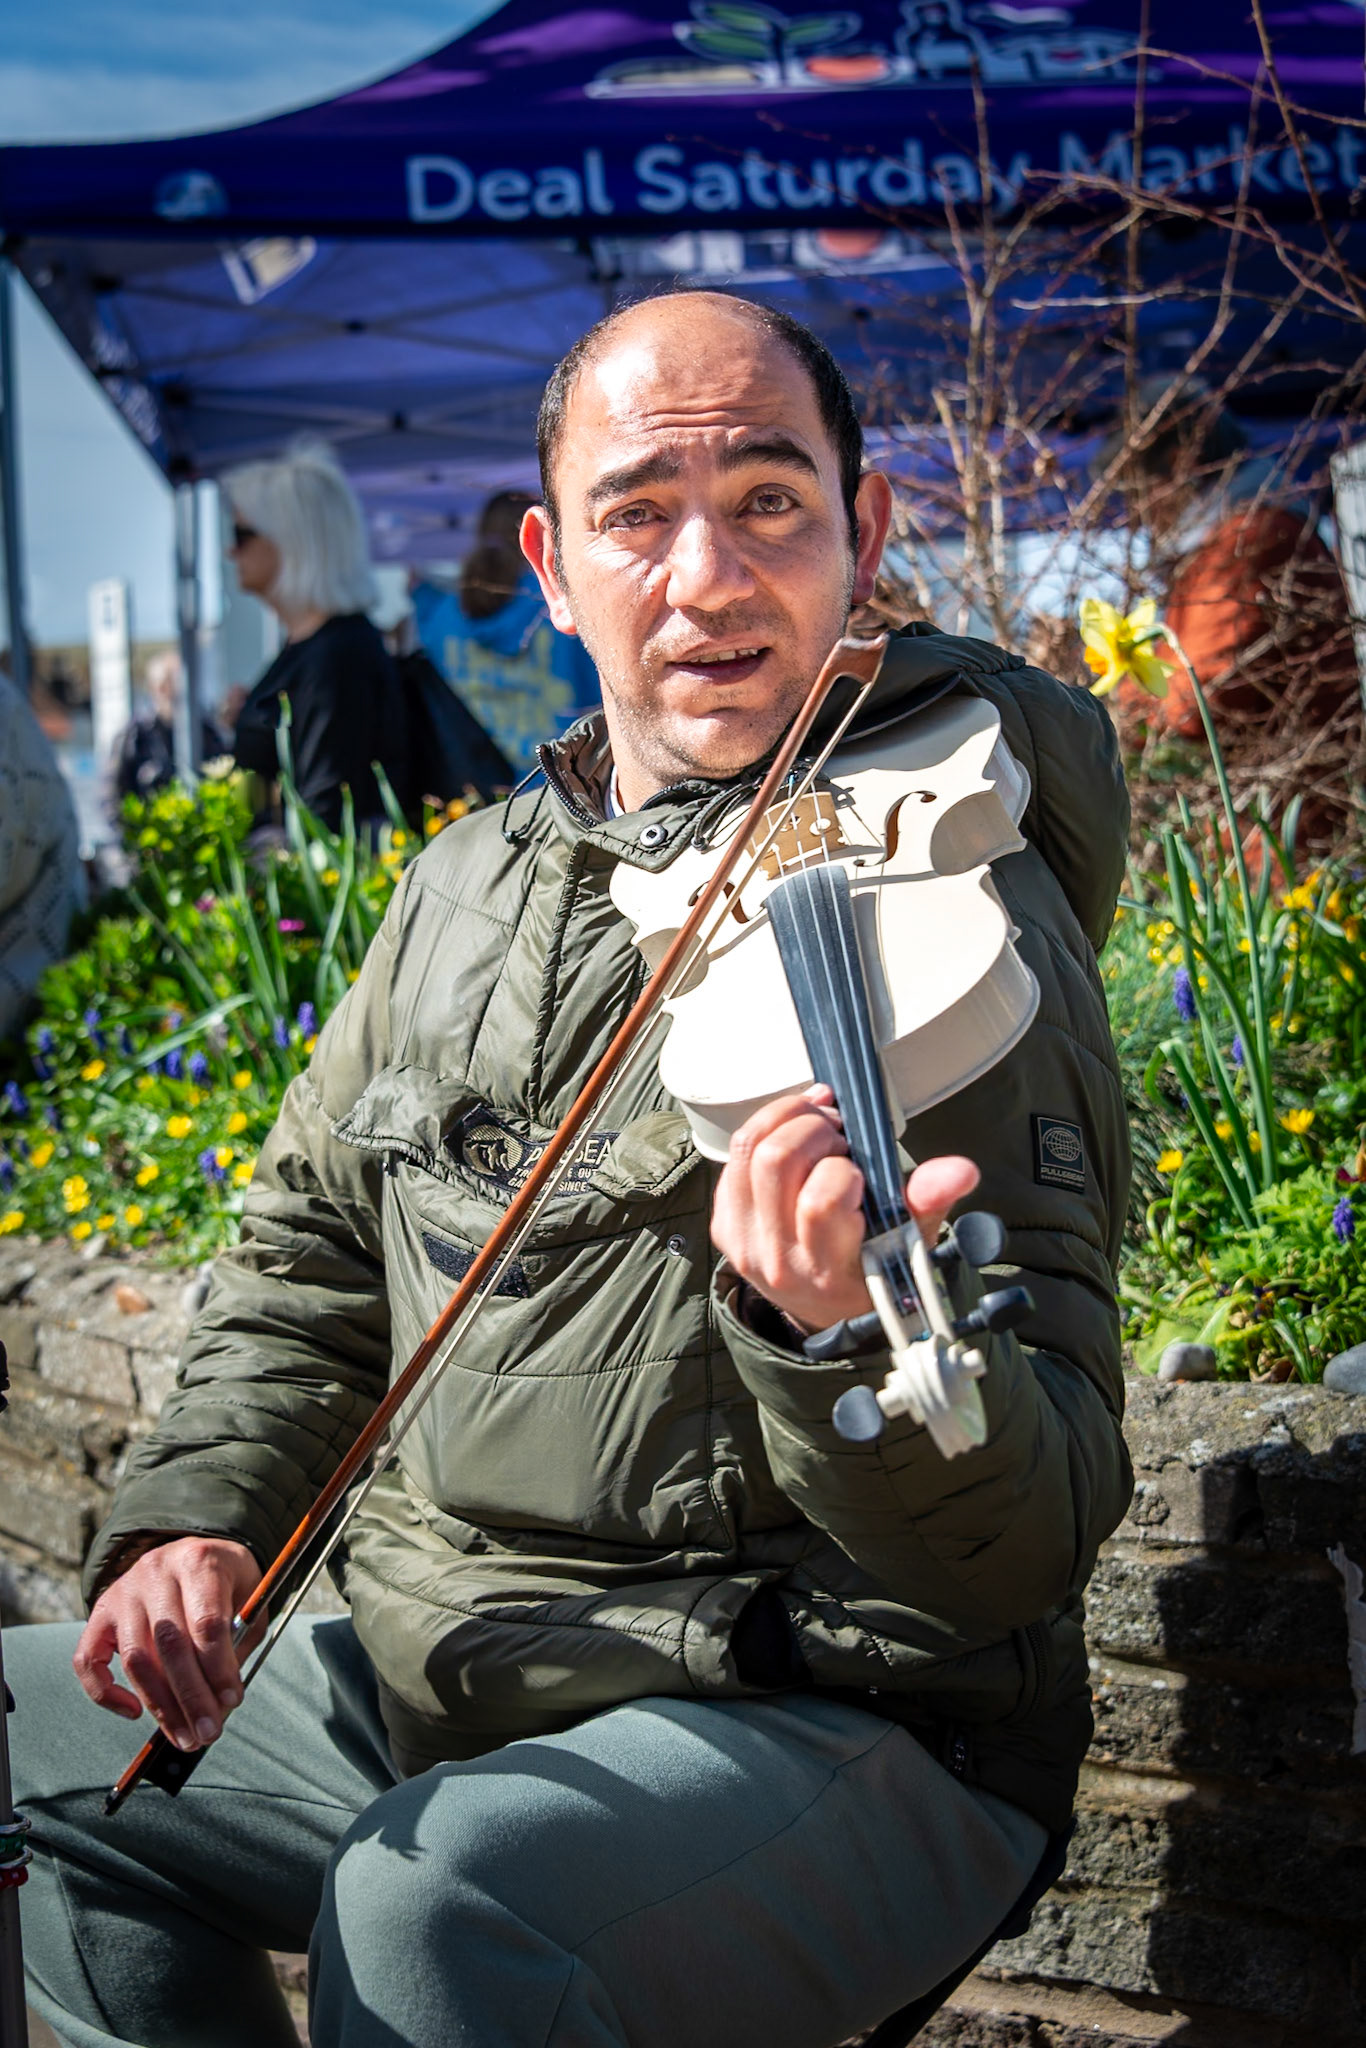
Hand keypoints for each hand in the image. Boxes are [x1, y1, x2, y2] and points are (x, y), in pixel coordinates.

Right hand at [73, 1536, 261, 1751]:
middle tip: (208, 1733)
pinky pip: (88, 1660)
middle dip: (191, 1697)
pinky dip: (105, 1694)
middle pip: (169, 1644)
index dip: (218, 1668)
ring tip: (184, 1736)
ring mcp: (123, 1591)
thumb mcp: (248, 1600)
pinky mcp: (100, 1611)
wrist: (197, 1551)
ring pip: (135, 1658)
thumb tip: (219, 1706)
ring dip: (160, 1706)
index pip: (205, 1622)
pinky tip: (135, 1712)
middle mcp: (155, 1571)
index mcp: (199, 1561)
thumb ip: (237, 1645)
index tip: (231, 1701)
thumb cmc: (227, 1583)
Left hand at [711, 1086, 979, 1331]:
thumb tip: (961, 1170)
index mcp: (828, 1270)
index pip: (822, 1201)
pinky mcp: (724, 1225)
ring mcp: (743, 1243)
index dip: (844, 1168)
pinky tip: (794, 1131)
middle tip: (839, 1130)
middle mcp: (778, 1260)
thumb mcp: (909, 1244)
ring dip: (787, 1117)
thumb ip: (929, 1203)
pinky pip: (732, 1157)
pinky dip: (765, 1129)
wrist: (823, 1309)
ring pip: (749, 1149)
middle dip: (814, 1127)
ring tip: (819, 1121)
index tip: (860, 1168)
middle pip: (777, 1161)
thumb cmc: (872, 1267)